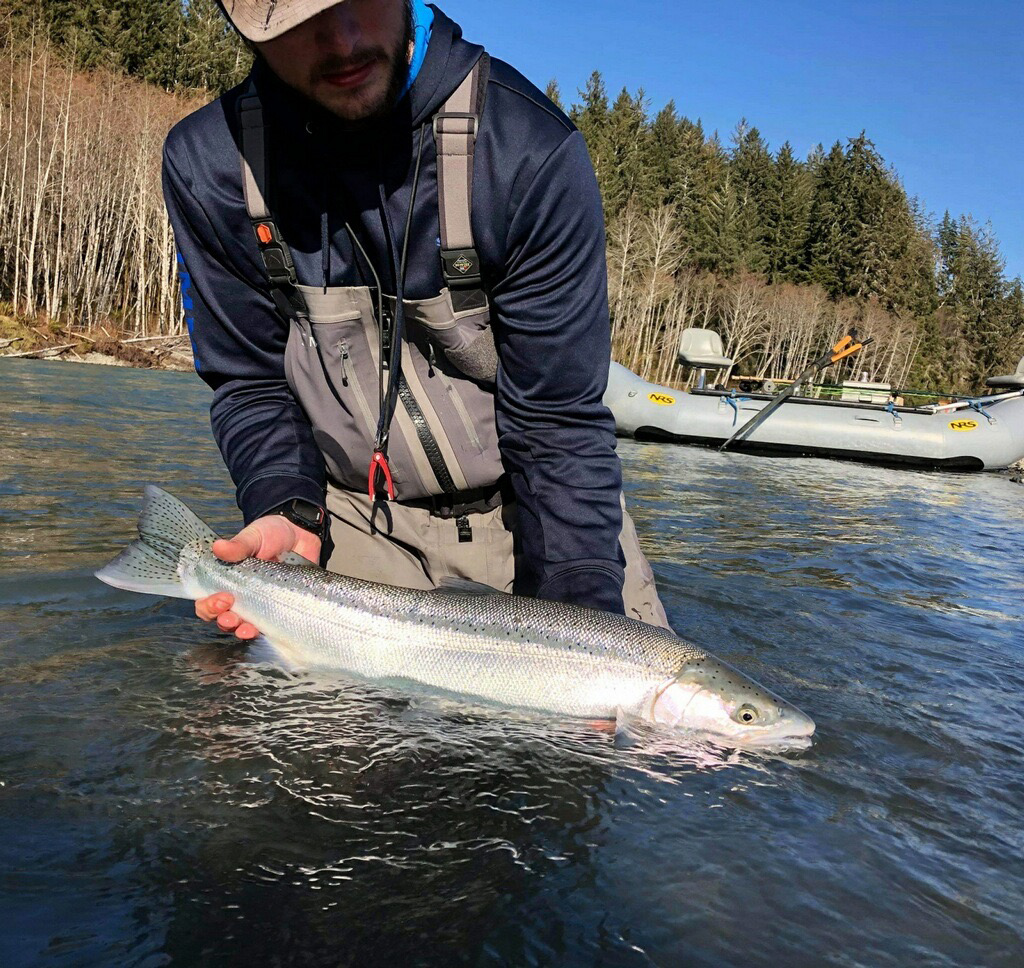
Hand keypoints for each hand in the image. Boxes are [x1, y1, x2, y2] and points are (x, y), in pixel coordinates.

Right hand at [195, 515, 321, 640]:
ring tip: (247, 630)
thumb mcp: (255, 536)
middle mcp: (240, 596)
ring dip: (242, 631)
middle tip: (232, 616)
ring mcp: (260, 605)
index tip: (223, 597)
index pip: (206, 600)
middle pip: (222, 619)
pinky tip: (265, 632)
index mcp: (227, 580)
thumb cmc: (273, 534)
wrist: (302, 533)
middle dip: (224, 621)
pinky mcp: (280, 610)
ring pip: (243, 627)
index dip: (208, 605)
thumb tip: (219, 547)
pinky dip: (265, 633)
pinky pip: (269, 628)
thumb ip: (239, 545)